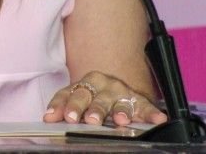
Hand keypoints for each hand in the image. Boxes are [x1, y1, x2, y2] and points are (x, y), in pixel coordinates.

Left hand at [43, 71, 166, 126]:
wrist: (116, 87)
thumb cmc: (93, 96)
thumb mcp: (78, 98)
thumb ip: (63, 107)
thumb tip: (48, 119)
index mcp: (85, 84)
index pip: (72, 94)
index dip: (66, 105)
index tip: (64, 117)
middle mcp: (104, 86)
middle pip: (96, 98)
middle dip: (93, 109)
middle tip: (91, 120)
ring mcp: (122, 93)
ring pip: (120, 102)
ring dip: (121, 111)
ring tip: (121, 120)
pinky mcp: (139, 101)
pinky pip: (147, 107)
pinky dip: (152, 113)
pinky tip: (157, 119)